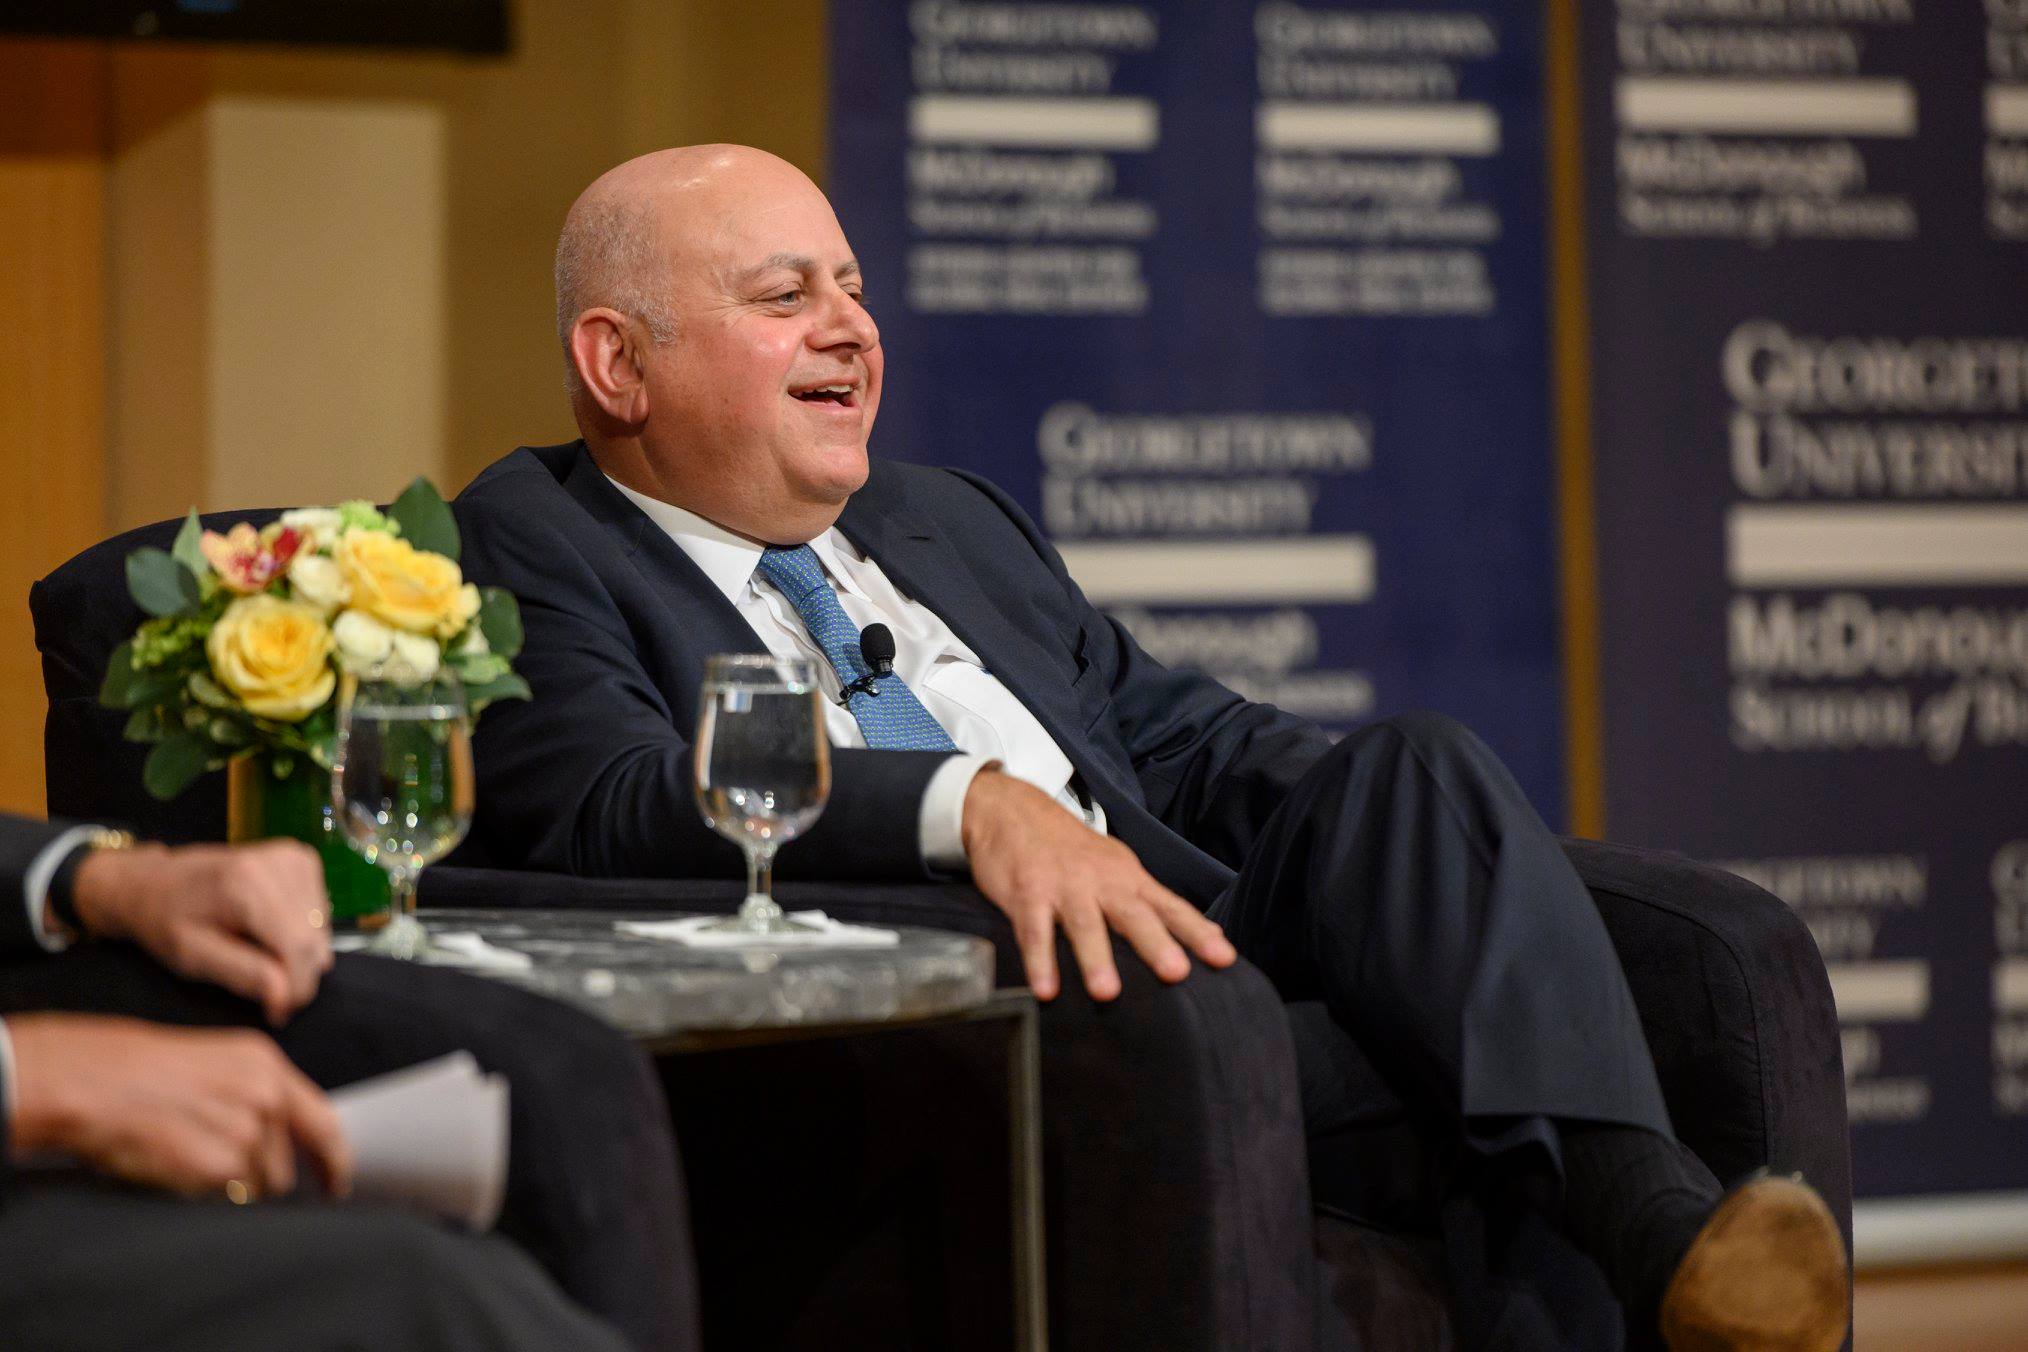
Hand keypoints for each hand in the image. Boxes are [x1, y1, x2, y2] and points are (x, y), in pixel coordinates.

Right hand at [6, 1013, 351, 1199]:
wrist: (92, 1082)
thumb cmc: (136, 1070)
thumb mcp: (213, 1063)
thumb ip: (254, 1095)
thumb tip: (277, 1139)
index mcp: (266, 1066)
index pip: (322, 1122)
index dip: (334, 1160)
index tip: (337, 1182)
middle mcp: (266, 1097)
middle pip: (286, 1164)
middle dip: (259, 1175)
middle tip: (218, 1164)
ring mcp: (246, 1132)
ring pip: (257, 1186)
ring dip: (230, 1184)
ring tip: (187, 1155)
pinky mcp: (219, 1166)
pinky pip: (223, 1197)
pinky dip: (202, 1190)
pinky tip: (174, 1164)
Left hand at [70, 840, 332, 1024]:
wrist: (155, 881)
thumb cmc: (166, 921)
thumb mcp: (191, 956)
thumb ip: (241, 974)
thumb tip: (285, 997)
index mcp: (246, 885)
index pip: (298, 946)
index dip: (296, 987)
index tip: (278, 1013)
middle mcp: (278, 862)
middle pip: (313, 939)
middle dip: (299, 976)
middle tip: (271, 999)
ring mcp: (294, 857)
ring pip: (321, 928)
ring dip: (301, 956)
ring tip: (263, 963)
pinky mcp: (301, 858)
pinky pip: (319, 912)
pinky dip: (302, 933)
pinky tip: (271, 936)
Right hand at [960, 769, 1236, 1000]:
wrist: (1011, 809)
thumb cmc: (1070, 849)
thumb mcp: (1116, 867)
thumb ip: (1152, 902)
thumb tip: (1207, 934)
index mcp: (1128, 877)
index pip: (1170, 907)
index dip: (1198, 932)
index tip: (1225, 959)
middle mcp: (1101, 881)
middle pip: (1133, 914)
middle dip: (1155, 943)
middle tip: (1176, 973)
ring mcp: (1063, 886)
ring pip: (1083, 924)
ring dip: (1096, 957)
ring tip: (1108, 993)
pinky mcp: (1026, 893)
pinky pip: (1034, 931)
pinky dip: (1039, 960)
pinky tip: (1046, 990)